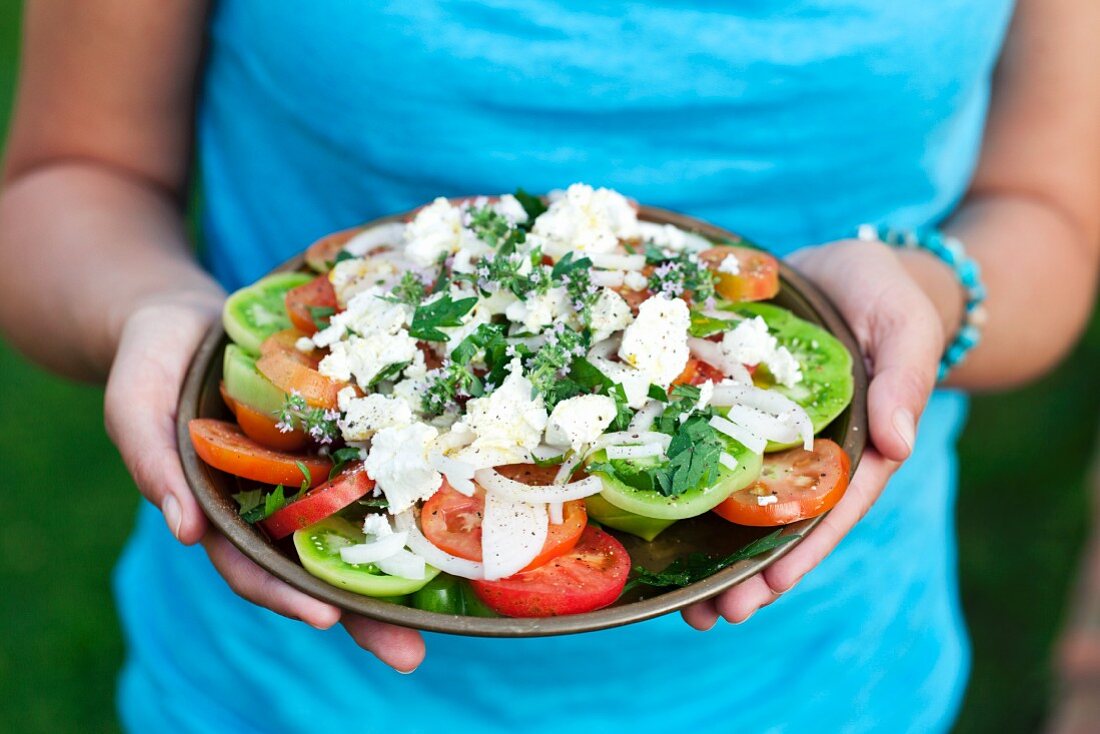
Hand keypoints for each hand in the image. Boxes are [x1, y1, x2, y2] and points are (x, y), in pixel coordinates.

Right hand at [103, 292, 425, 671]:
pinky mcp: (346, 436)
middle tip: (410, 654)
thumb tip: (185, 531)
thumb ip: (151, 461)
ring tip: (451, 608)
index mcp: (225, 510)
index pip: (253, 567)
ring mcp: (316, 472)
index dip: (286, 594)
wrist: (195, 316)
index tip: (326, 616)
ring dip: (404, 567)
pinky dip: (416, 492)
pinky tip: (460, 511)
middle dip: (363, 616)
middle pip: (320, 567)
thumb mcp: (137, 402)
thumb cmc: (154, 359)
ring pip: (362, 527)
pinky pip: (383, 467)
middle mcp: (277, 503)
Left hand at [682, 239, 950, 628]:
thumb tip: (900, 441)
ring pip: (742, 506)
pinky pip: (710, 455)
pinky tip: (652, 522)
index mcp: (858, 445)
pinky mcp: (734, 413)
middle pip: (783, 525)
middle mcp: (810, 452)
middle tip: (713, 616)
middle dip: (752, 574)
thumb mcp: (905, 327)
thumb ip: (905, 380)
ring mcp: (770, 437)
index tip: (773, 585)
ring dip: (716, 554)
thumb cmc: (887, 295)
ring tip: (683, 604)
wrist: (843, 264)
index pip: (834, 508)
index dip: (805, 548)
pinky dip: (687, 490)